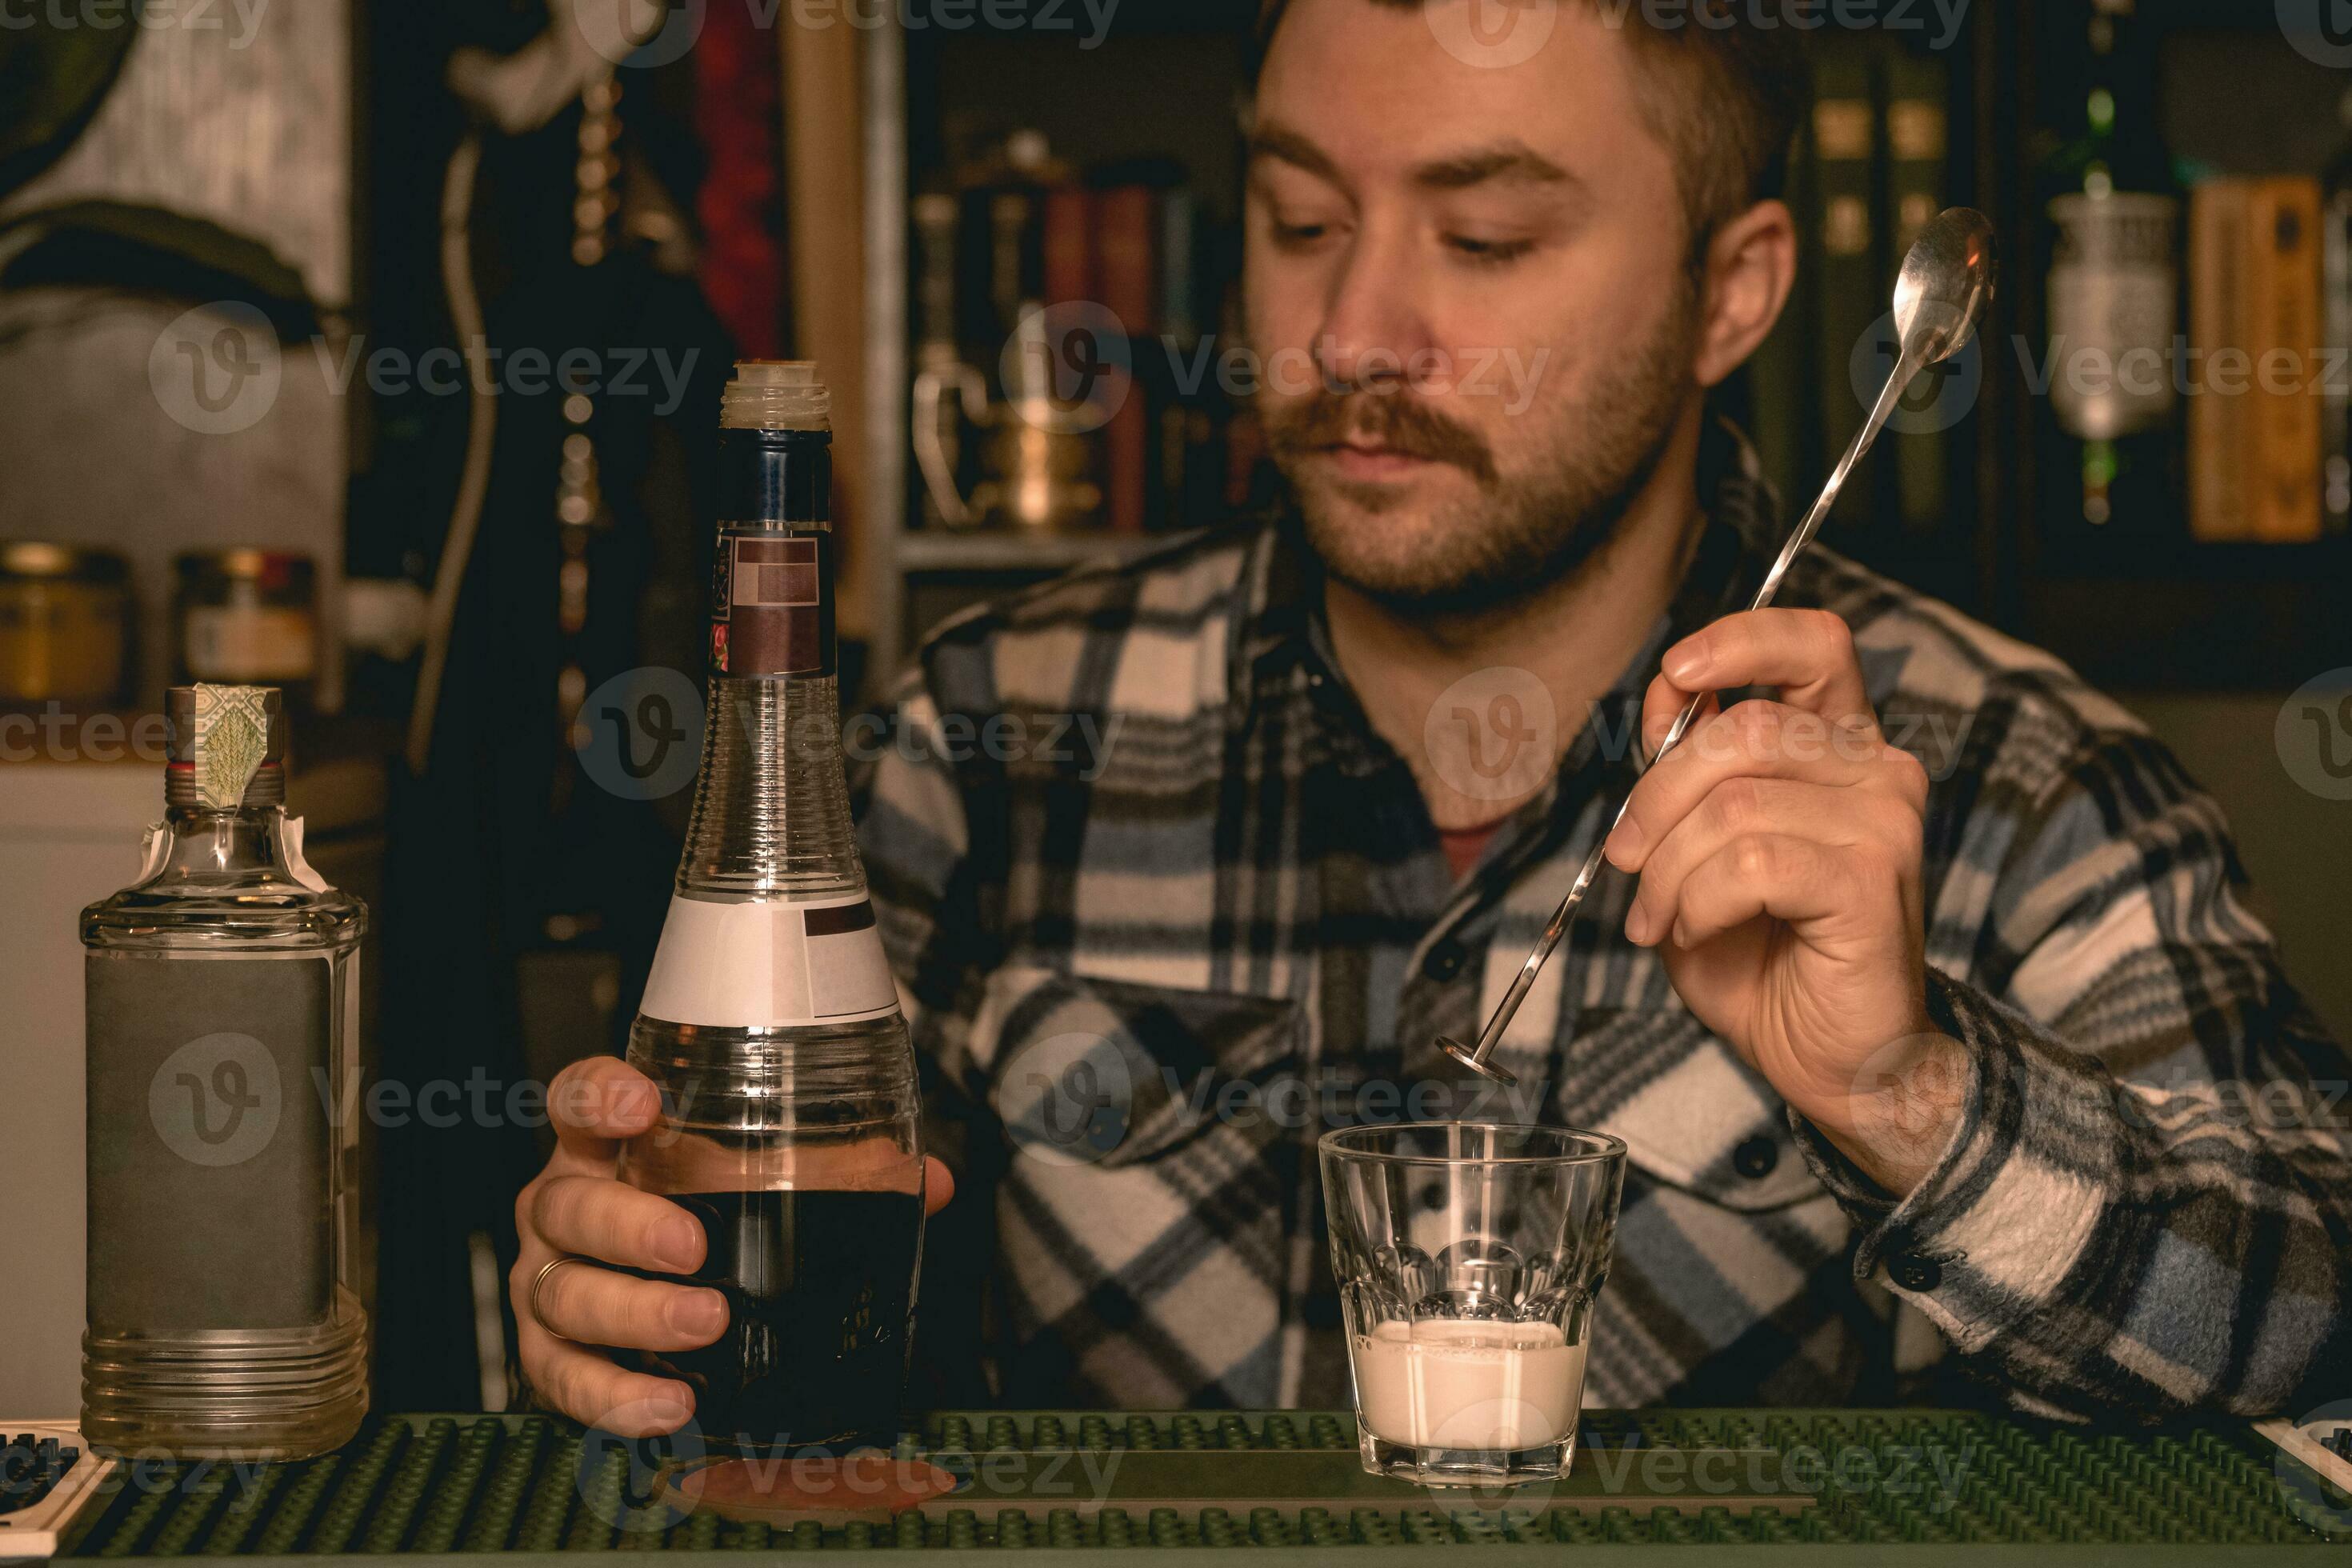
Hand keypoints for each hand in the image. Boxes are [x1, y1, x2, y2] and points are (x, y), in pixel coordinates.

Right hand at [513, 1057, 955, 1434]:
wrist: (645, 1299)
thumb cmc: (701, 1222)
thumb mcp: (762, 1186)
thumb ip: (842, 1175)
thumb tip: (932, 1182)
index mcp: (606, 1150)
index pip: (576, 1100)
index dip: (598, 1095)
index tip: (641, 1103)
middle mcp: (562, 1209)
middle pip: (569, 1206)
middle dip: (630, 1227)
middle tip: (695, 1248)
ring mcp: (547, 1282)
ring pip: (564, 1292)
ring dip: (635, 1314)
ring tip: (705, 1325)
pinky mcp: (549, 1355)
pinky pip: (565, 1379)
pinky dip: (616, 1397)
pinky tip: (669, 1404)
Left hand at [1602, 609, 1961, 1192]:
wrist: (1832, 1061)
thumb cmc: (1766, 957)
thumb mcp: (1698, 850)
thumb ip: (1686, 771)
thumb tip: (1667, 697)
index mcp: (1839, 748)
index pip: (1814, 646)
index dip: (1742, 641)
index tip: (1676, 674)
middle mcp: (1876, 771)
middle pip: (1743, 732)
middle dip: (1656, 800)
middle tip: (1626, 863)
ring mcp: (1883, 823)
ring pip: (1733, 804)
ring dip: (1667, 869)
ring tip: (1658, 919)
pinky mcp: (1872, 879)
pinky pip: (1750, 861)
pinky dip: (1697, 900)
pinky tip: (1696, 931)